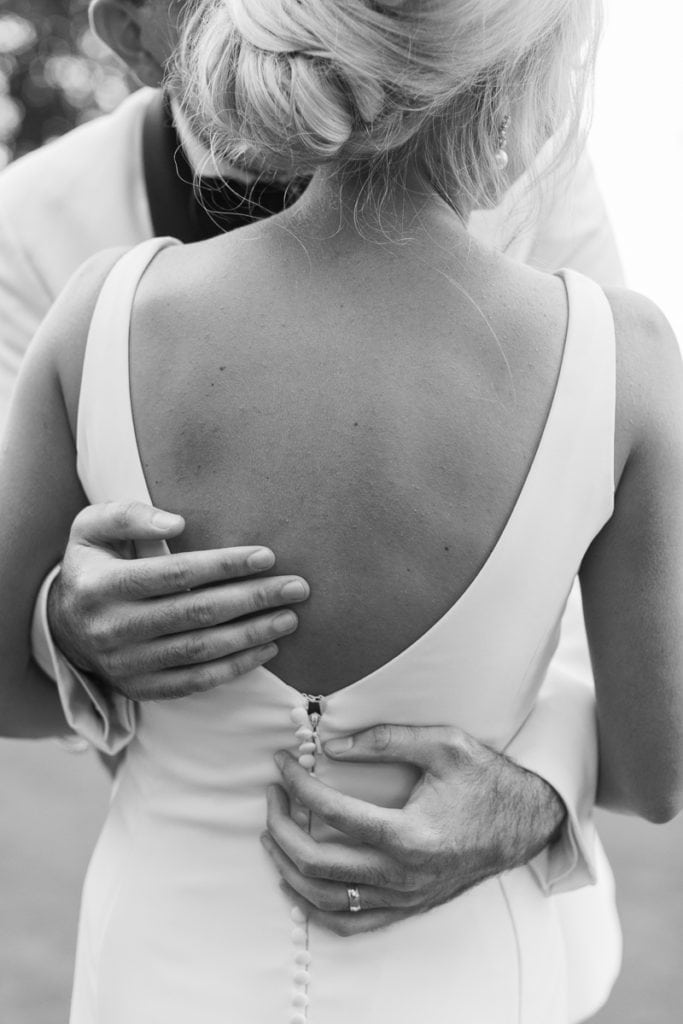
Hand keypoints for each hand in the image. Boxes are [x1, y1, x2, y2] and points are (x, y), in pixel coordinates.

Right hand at [47, 501, 309, 699]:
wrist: (62, 627)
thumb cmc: (92, 566)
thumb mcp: (91, 528)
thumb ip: (128, 515)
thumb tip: (176, 524)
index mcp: (103, 586)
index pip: (176, 573)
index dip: (224, 565)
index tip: (267, 556)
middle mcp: (113, 629)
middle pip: (197, 613)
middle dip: (253, 598)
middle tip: (297, 587)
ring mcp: (127, 664)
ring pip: (202, 650)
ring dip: (252, 634)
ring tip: (290, 617)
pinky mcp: (141, 688)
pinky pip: (196, 682)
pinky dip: (235, 667)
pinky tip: (267, 648)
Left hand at [262, 724, 565, 935]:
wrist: (524, 822)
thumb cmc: (484, 779)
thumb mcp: (443, 744)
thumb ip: (386, 738)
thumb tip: (331, 743)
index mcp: (411, 835)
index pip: (333, 813)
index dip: (299, 784)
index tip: (283, 762)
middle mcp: (404, 874)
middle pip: (317, 862)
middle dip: (281, 825)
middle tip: (272, 793)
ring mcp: (404, 897)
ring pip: (325, 899)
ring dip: (287, 867)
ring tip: (272, 832)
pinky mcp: (407, 907)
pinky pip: (350, 924)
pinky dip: (314, 907)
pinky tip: (296, 881)